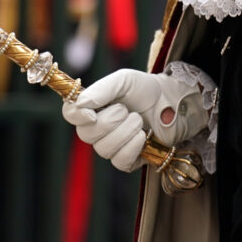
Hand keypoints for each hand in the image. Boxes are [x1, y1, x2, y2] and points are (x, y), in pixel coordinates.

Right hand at [62, 69, 208, 170]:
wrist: (172, 102)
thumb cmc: (145, 89)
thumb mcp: (124, 80)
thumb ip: (102, 89)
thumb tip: (80, 104)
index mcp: (92, 106)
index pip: (70, 113)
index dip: (76, 116)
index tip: (91, 113)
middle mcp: (97, 128)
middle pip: (86, 134)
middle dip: (110, 121)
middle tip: (126, 110)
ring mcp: (111, 146)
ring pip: (104, 149)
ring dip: (125, 131)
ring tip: (139, 120)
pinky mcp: (126, 160)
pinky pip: (120, 161)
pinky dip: (133, 147)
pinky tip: (143, 136)